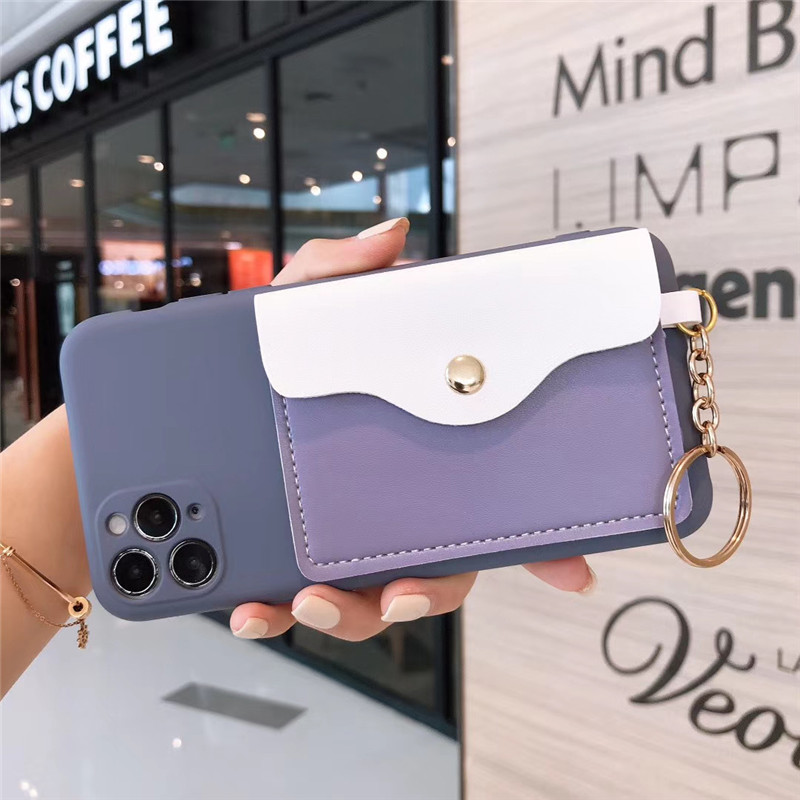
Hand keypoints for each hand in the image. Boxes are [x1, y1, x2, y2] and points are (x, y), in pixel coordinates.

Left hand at [230, 218, 595, 641]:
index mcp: (417, 464)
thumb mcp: (303, 308)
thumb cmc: (274, 357)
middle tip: (398, 593)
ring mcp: (336, 540)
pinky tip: (249, 607)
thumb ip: (343, 272)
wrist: (202, 393)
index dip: (540, 552)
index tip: (570, 572)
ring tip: (308, 598)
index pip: (486, 512)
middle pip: (429, 578)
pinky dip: (272, 614)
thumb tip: (394, 239)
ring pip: (362, 601)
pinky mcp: (282, 556)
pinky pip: (286, 600)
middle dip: (419, 598)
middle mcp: (389, 512)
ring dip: (345, 615)